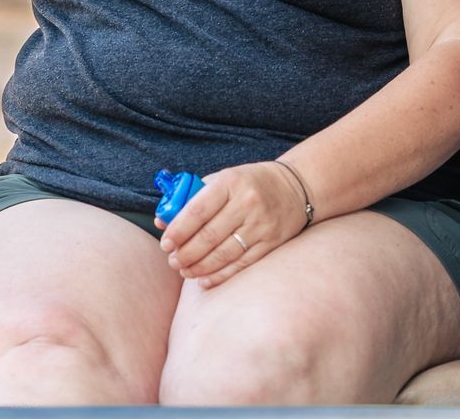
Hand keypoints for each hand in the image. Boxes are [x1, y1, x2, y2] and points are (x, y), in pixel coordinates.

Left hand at [158, 161, 308, 287]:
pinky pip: (241, 264)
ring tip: (184, 270)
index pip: (198, 210)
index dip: (178, 230)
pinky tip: (204, 279)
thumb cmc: (250, 182)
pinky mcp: (271, 242)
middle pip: (209, 236)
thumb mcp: (223, 179)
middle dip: (186, 253)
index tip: (166, 243)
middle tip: (173, 261)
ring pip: (223, 253)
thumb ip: (192, 197)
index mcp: (231, 182)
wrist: (296, 187)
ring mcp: (261, 224)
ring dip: (199, 267)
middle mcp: (247, 203)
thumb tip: (162, 220)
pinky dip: (220, 275)